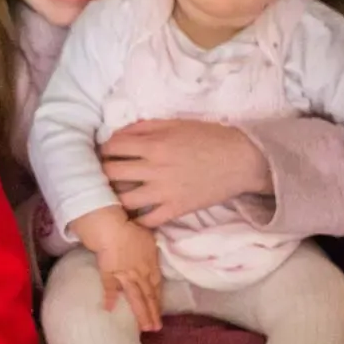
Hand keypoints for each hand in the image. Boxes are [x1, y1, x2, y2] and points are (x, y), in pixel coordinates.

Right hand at [73, 209, 162, 332]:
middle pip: (148, 296)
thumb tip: (151, 258)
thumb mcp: (148, 238)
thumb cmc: (131, 228)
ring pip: (134, 297)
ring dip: (140, 313)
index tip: (159, 313)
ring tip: (143, 328)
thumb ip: (151, 251)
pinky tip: (109, 309)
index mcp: (151, 264)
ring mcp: (125, 275)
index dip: (158, 301)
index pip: (156, 287)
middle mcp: (140, 273)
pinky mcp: (109, 273)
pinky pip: (109, 287)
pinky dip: (109, 298)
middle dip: (152, 313)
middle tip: (155, 329)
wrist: (112, 227)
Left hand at [99, 119, 270, 227]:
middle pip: (111, 172)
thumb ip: (146, 127)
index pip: (113, 146)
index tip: (104, 152)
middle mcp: (154, 168)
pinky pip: (147, 220)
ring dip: (114, 197)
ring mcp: (164, 192)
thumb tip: (120, 133)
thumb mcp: (176, 123)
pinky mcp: (176, 209)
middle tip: (103, 174)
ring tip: (113, 194)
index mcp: (154, 144)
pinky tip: (133, 213)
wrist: (242, 161)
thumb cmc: (210, 138)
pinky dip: (136, 218)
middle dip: (102, 171)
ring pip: (123, 199)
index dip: (104, 148)